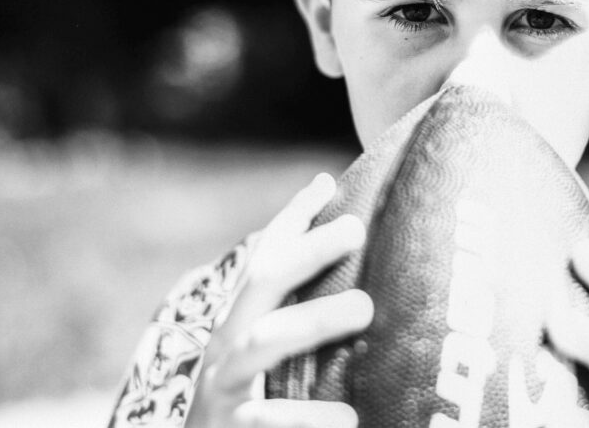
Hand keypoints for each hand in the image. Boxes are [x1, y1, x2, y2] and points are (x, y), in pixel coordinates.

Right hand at [186, 173, 373, 427]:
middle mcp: (227, 348)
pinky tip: (348, 415)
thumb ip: (299, 317)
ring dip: (314, 318)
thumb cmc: (249, 410)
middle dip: (307, 249)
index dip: (291, 220)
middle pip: (262, 281)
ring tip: (364, 307)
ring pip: (264, 342)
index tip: (326, 185)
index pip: (263, 260)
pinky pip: (268, 419)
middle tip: (357, 229)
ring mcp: (225, 390)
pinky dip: (309, 417)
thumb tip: (345, 257)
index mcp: (239, 326)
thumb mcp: (265, 360)